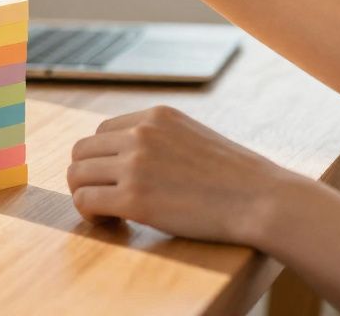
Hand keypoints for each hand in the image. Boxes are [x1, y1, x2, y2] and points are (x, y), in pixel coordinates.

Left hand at [66, 105, 299, 247]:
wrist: (262, 200)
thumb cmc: (236, 177)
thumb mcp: (193, 136)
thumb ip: (160, 138)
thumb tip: (127, 156)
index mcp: (155, 116)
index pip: (102, 132)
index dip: (104, 159)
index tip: (117, 180)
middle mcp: (140, 134)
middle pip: (82, 151)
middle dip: (88, 176)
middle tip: (107, 199)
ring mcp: (135, 165)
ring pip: (77, 175)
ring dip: (86, 195)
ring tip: (109, 213)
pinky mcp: (134, 198)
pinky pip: (85, 201)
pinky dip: (90, 214)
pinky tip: (112, 222)